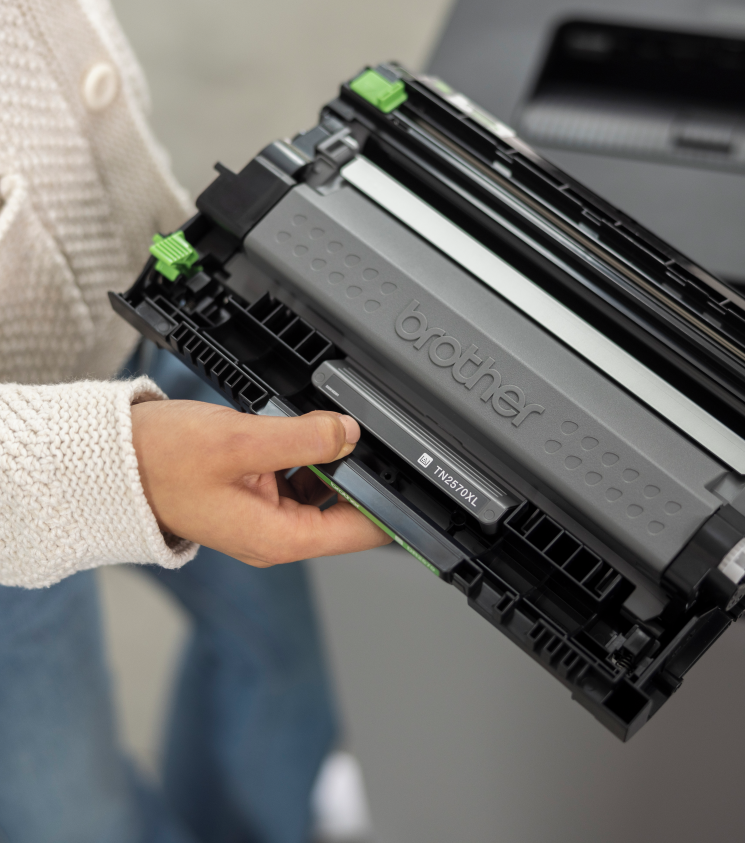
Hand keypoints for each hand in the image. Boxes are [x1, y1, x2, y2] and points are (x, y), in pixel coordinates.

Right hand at [130, 399, 391, 565]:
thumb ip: (302, 438)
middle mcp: (275, 533)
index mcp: (277, 537)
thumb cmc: (158, 463)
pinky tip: (310, 429)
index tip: (413, 477)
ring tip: (342, 427)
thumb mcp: (240, 443)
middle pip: (345, 509)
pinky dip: (309, 454)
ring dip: (334, 460)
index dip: (390, 505)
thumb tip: (348, 433)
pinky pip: (298, 475)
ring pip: (323, 489)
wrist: (110, 462)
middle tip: (379, 437)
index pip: (359, 531)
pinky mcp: (255, 492)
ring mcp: (265, 514)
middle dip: (363, 474)